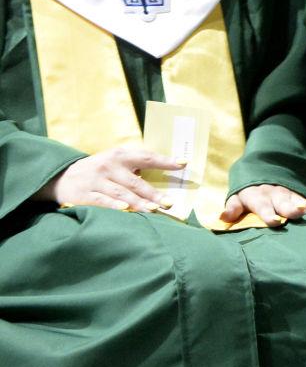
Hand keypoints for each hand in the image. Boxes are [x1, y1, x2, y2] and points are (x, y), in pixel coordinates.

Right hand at [36, 145, 179, 209]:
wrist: (61, 176)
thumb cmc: (98, 170)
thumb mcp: (114, 161)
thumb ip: (134, 165)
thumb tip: (164, 173)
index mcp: (120, 155)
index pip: (147, 157)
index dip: (165, 160)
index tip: (183, 163)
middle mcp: (108, 166)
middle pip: (135, 181)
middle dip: (153, 193)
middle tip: (169, 202)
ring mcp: (96, 180)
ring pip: (122, 193)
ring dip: (139, 202)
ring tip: (154, 210)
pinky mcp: (85, 194)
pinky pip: (102, 201)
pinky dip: (114, 205)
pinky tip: (127, 210)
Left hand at [222, 185, 305, 225]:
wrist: (260, 177)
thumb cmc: (247, 196)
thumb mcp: (236, 199)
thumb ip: (232, 209)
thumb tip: (222, 218)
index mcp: (257, 197)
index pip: (262, 206)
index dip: (268, 214)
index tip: (275, 222)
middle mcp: (274, 195)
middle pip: (284, 202)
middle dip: (291, 208)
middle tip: (298, 212)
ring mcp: (288, 195)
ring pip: (299, 200)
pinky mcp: (298, 197)